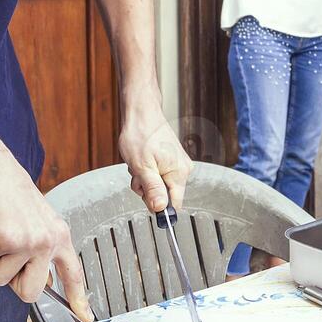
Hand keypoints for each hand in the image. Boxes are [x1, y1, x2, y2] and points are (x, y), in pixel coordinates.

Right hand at [0, 155, 93, 321]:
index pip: (73, 274)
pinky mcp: (3, 240)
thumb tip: (42, 283)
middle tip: (5, 255)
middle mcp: (47, 241)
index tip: (85, 316)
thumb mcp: (36, 222)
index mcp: (59, 236)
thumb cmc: (9, 195)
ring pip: (0, 279)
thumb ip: (41, 251)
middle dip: (12, 281)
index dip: (78, 298)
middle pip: (30, 292)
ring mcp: (26, 242)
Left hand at [118, 99, 192, 213]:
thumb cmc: (141, 134)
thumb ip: (152, 189)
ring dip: (144, 179)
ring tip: (139, 163)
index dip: (159, 205)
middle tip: (138, 173)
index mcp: (179, 173)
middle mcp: (183, 169)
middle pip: (165, 195)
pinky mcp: (170, 160)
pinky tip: (142, 160)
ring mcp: (177, 164)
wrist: (141, 113)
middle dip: (147, 189)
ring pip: (158, 185)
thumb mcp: (142, 167)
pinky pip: (158, 175)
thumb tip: (160, 208)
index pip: (175, 204)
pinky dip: (147, 171)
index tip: (146, 196)